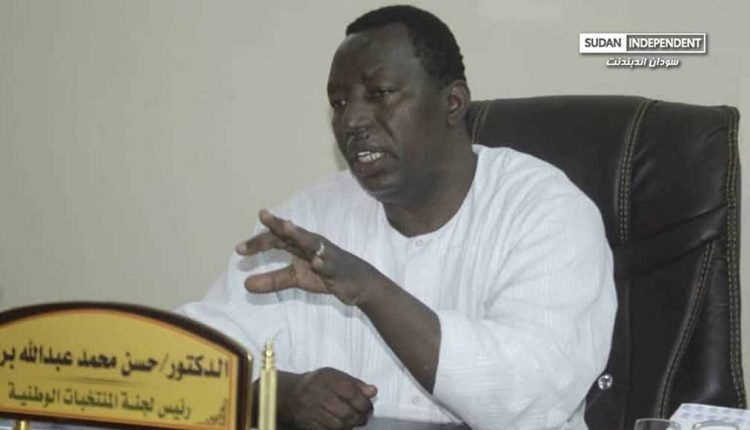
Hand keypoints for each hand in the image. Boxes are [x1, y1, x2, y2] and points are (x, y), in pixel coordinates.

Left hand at [236, 209, 386, 304]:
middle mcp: (311, 244)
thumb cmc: (326, 274)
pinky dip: (323, 262)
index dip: (257, 243)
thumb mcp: (296, 279)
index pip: (275, 240)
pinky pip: (330, 265)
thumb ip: (273, 280)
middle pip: (291, 233)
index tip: (239, 250)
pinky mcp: (338, 268)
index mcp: (299, 245)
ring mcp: (326, 254)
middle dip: (278, 225)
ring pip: (312, 242)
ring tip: (288, 228)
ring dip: (300, 235)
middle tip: (263, 216)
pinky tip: (316, 262)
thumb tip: (245, 284)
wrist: (358, 283)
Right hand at [280, 368, 376, 429]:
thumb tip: (372, 391)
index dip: (364, 402)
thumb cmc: (317, 384)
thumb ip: (354, 383)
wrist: (290, 395)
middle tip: (363, 417)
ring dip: (350, 425)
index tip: (368, 406)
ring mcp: (311, 411)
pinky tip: (341, 426)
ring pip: (338, 425)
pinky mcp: (307, 424)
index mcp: (326, 379)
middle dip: (359, 417)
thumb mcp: (334, 376)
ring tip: (353, 421)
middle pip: (346, 412)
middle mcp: (317, 394)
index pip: (351, 392)